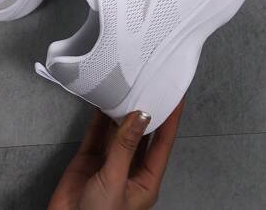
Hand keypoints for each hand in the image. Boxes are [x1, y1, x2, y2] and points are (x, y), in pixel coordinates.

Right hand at [48, 100, 183, 209]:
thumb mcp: (115, 181)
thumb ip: (125, 147)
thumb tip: (140, 116)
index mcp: (146, 179)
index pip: (163, 142)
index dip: (171, 118)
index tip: (176, 95)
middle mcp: (130, 168)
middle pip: (142, 133)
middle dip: (146, 110)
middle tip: (149, 84)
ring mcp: (109, 162)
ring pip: (119, 130)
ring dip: (122, 111)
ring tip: (127, 87)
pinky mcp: (89, 158)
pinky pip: (97, 132)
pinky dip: (100, 117)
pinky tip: (103, 101)